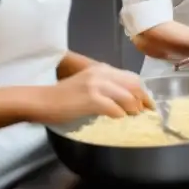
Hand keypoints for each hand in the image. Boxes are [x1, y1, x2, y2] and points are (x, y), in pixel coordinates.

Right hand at [33, 64, 151, 123]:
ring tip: (133, 117)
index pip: (131, 77)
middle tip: (145, 112)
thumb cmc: (63, 97)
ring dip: (133, 109)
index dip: (142, 91)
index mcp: (102, 69)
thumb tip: (128, 100)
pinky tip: (118, 119)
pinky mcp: (91, 99)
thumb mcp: (88, 84)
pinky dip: (120, 115)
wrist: (41, 101)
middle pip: (134, 85)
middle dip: (143, 99)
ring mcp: (96, 85)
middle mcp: (102, 74)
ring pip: (127, 96)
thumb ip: (107, 87)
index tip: (148, 103)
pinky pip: (114, 108)